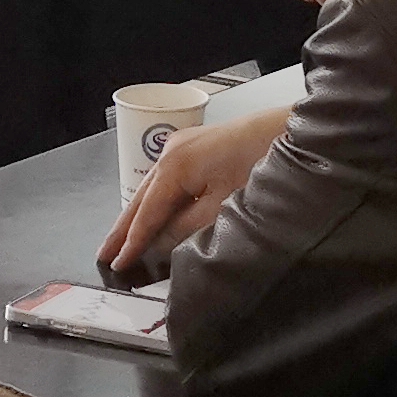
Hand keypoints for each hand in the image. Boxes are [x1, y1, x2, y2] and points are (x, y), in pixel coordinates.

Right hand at [98, 106, 287, 282]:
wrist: (292, 131)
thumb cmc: (260, 165)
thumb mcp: (222, 206)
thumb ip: (185, 228)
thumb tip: (158, 244)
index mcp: (175, 166)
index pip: (147, 213)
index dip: (132, 242)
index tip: (117, 265)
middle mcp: (172, 151)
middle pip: (142, 197)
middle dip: (124, 228)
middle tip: (104, 254)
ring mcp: (184, 145)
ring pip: (152, 188)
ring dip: (138, 214)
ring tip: (120, 240)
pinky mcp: (198, 147)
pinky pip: (168, 180)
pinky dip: (157, 200)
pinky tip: (153, 215)